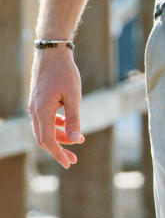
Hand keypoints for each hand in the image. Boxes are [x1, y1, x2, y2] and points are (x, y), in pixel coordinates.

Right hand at [29, 49, 84, 168]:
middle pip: (44, 138)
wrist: (52, 53)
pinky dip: (56, 126)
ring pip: (45, 129)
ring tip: (77, 141)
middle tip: (73, 160)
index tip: (69, 164)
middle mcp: (35, 111)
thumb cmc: (65, 73)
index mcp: (42, 112)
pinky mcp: (39, 101)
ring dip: (59, 137)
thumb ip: (74, 120)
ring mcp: (35, 105)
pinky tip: (68, 126)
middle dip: (59, 150)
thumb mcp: (74, 97)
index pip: (48, 141)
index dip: (58, 154)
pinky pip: (45, 119)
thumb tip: (77, 141)